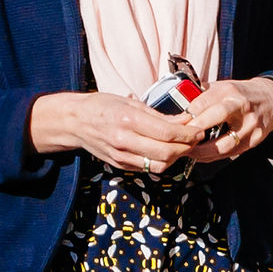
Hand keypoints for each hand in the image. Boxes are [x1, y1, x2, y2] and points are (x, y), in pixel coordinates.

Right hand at [25, 89, 205, 174]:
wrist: (74, 122)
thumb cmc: (102, 106)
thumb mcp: (130, 103)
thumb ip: (158, 115)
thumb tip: (185, 120)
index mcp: (128, 121)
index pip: (168, 133)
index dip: (188, 134)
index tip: (198, 129)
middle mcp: (124, 141)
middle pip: (167, 153)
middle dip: (186, 147)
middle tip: (196, 139)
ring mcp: (121, 156)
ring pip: (160, 165)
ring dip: (176, 158)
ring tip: (182, 146)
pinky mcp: (120, 165)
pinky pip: (148, 168)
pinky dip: (162, 161)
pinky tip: (167, 151)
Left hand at [180, 76, 272, 165]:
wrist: (271, 101)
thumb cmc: (240, 94)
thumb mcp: (221, 87)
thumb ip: (200, 95)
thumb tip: (175, 104)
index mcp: (229, 90)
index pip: (204, 101)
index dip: (187, 115)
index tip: (175, 124)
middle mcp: (241, 106)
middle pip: (217, 117)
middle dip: (196, 131)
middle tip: (179, 140)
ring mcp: (250, 124)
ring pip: (225, 143)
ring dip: (203, 152)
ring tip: (188, 152)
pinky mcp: (255, 139)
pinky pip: (231, 153)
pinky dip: (214, 157)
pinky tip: (201, 156)